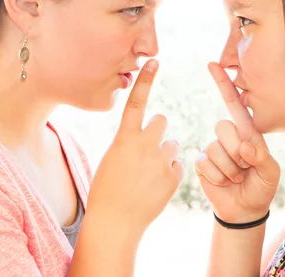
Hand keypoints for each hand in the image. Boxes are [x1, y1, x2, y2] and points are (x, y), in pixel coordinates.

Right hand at [87, 59, 184, 233]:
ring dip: (164, 155)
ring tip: (148, 175)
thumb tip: (146, 134)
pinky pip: (178, 165)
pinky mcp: (174, 178)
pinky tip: (156, 187)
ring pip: (172, 145)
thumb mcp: (111, 159)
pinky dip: (170, 173)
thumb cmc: (106, 190)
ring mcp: (161, 162)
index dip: (146, 80)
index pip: (137, 102)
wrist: (114, 223)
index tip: (154, 61)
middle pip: (162, 121)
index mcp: (124, 139)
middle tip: (146, 151)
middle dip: (157, 132)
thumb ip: (129, 142)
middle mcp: (145, 145)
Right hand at [196, 62, 280, 223]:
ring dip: (229, 170)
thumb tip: (243, 148)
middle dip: (236, 152)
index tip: (214, 63)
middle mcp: (229, 136)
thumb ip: (262, 158)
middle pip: (223, 127)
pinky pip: (205, 163)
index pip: (233, 102)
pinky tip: (225, 182)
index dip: (224, 83)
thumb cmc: (262, 186)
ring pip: (215, 149)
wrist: (245, 209)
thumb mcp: (271, 173)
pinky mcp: (202, 162)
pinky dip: (218, 177)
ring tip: (237, 178)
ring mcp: (214, 148)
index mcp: (247, 131)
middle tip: (246, 168)